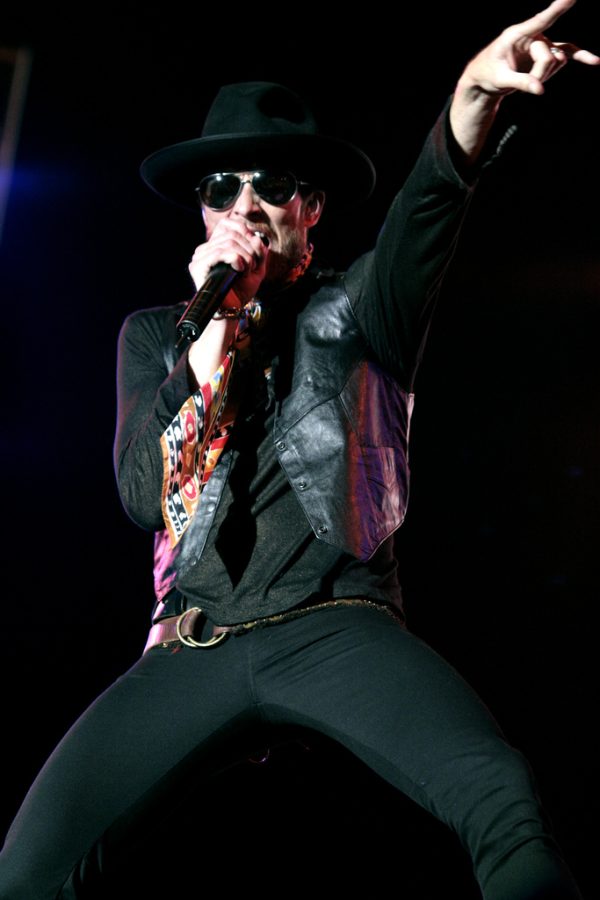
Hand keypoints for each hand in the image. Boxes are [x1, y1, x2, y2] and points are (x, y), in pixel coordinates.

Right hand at [188, 219, 268, 307]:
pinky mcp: (197, 266)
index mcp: (216, 245)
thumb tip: (255, 237)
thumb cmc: (241, 291)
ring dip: (245, 256)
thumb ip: (258, 250)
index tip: (254, 252)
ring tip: (247, 270)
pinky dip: (236, 259)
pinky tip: (240, 269)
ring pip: (228, 242)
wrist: (230, 310)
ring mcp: (199, 256)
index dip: (246, 233)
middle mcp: (205, 248)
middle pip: (232, 233)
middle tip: (253, 266)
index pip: (229, 223)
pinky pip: (219, 252)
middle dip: (249, 249)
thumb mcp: (256, 268)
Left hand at [450, 0, 599, 161]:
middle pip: (548, 56)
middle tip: (523, 85)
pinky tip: (594, 61)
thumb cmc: (488, 74)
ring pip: (556, 61)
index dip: (556, 9)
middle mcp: (532, 35)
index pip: (540, 21)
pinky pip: (567, 54)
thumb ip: (520, 83)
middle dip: (538, 75)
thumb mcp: (500, 80)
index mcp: (516, 34)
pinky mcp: (547, 53)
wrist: (486, 78)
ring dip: (544, 76)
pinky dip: (580, 58)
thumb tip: (540, 90)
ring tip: (527, 83)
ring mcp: (542, 43)